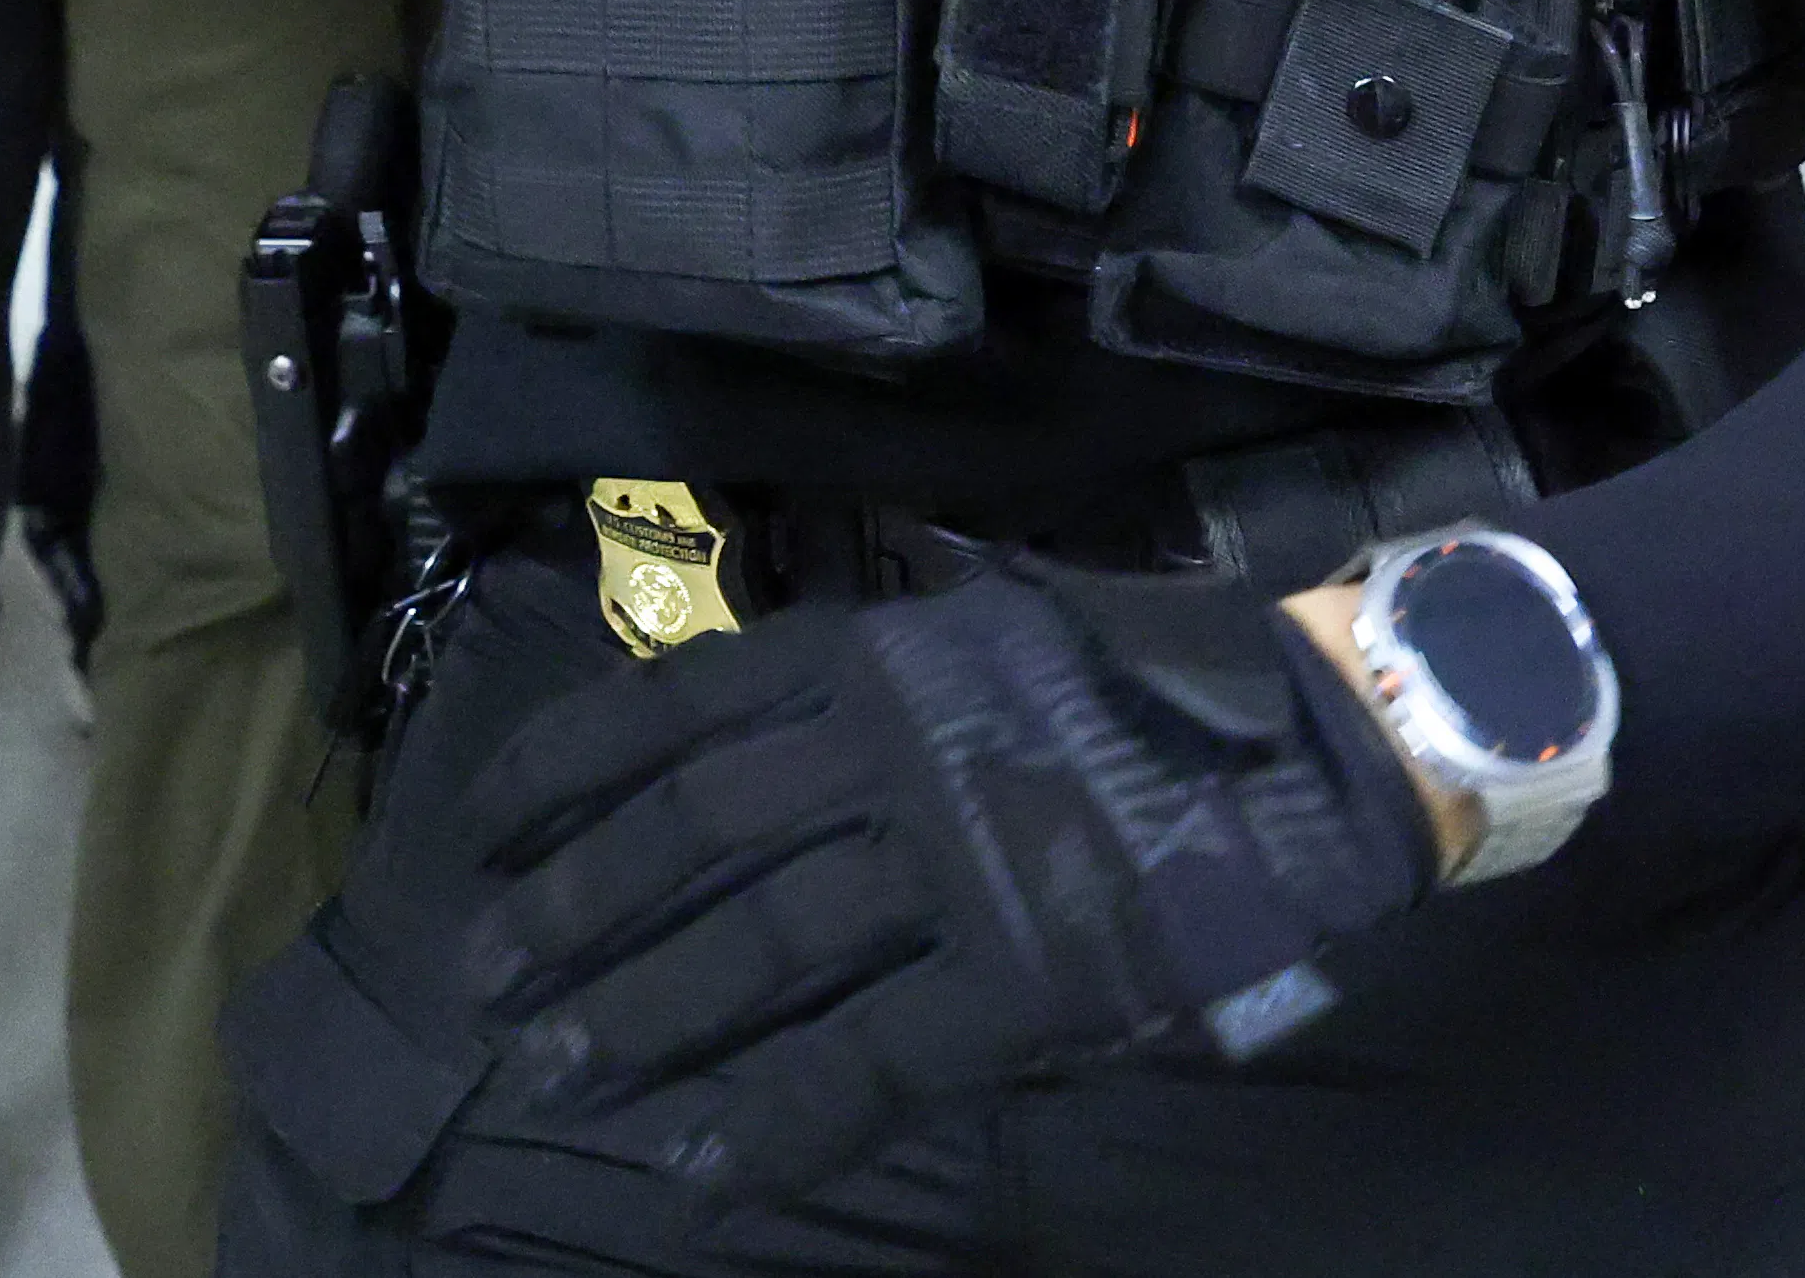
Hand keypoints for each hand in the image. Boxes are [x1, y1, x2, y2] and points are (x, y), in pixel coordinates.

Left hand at [459, 562, 1435, 1204]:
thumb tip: (743, 746)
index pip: (677, 711)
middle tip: (485, 976)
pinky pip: (865, 1061)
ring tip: (557, 1066)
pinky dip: (771, 1121)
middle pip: (690, 833)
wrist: (1325, 738)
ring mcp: (956, 862)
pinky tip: (700, 1170)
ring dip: (642, 1011)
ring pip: (757, 945)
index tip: (479, 830)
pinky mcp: (1019, 977)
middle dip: (572, 908)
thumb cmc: (1159, 682)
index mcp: (882, 656)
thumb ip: (876, 690)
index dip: (563, 774)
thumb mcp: (992, 634)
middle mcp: (893, 746)